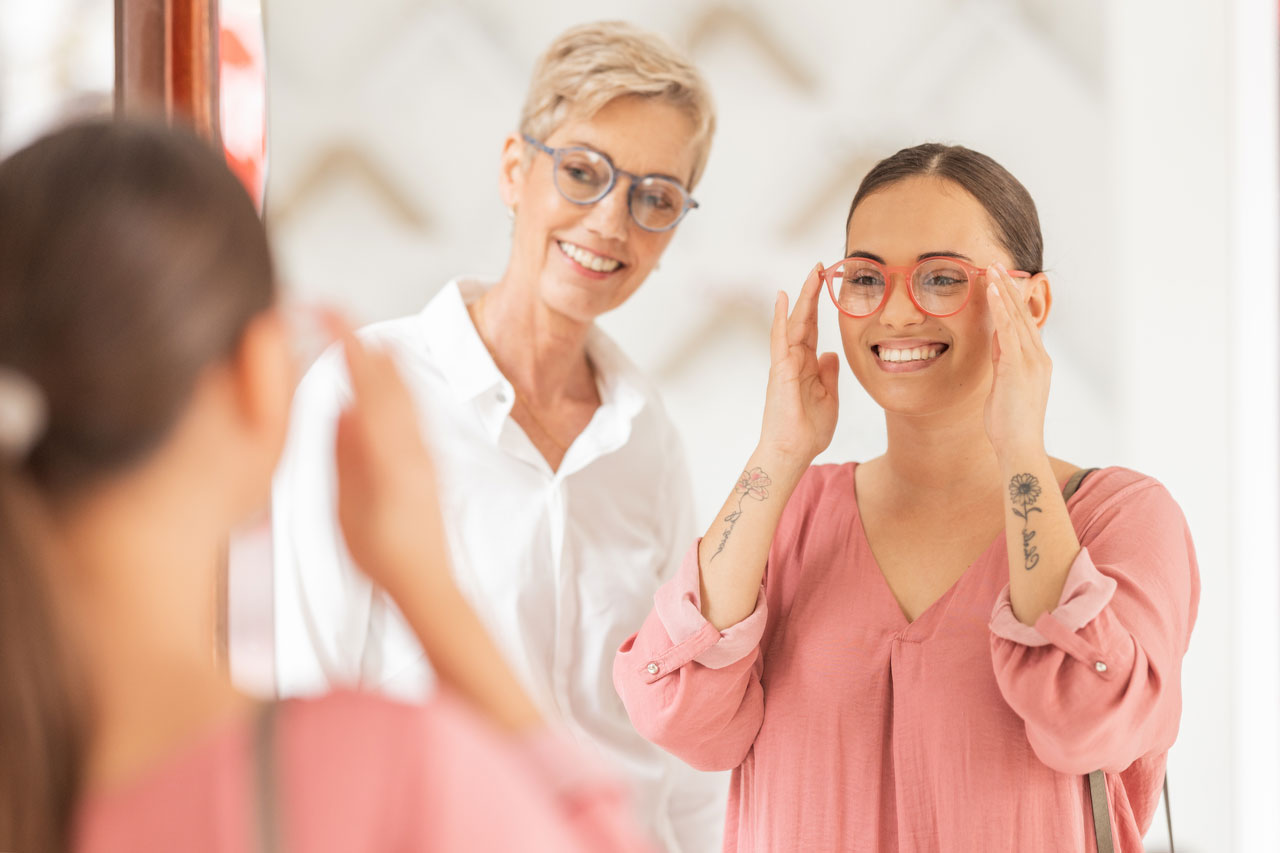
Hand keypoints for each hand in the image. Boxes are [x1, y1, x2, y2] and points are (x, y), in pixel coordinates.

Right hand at [327, 314, 450, 598]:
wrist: (427, 582)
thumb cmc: (381, 554)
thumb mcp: (346, 505)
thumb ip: (345, 453)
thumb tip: (343, 406)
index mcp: (388, 450)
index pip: (367, 379)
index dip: (347, 339)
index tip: (328, 310)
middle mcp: (414, 443)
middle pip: (392, 376)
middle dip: (364, 341)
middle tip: (336, 315)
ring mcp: (427, 451)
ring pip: (407, 391)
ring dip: (382, 360)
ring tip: (360, 339)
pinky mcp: (431, 462)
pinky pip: (415, 410)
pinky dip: (396, 385)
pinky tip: (387, 387)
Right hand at [758, 263, 839, 473]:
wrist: (793, 452)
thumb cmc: (809, 431)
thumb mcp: (828, 398)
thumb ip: (829, 374)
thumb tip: (832, 354)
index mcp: (806, 365)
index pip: (812, 329)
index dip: (818, 306)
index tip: (826, 283)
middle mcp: (793, 360)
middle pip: (803, 320)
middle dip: (811, 293)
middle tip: (819, 267)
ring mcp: (784, 364)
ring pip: (793, 323)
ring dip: (801, 298)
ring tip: (810, 274)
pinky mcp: (780, 371)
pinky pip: (780, 339)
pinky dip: (781, 318)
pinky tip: (783, 298)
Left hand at [983, 264, 1050, 459]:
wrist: (1020, 447)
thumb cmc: (1010, 424)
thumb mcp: (1004, 386)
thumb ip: (1003, 362)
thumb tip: (997, 342)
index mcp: (1037, 362)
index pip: (1024, 324)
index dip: (1013, 301)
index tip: (1002, 280)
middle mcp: (1038, 357)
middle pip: (1023, 314)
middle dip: (1009, 287)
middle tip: (997, 264)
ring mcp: (1031, 361)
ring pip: (1017, 317)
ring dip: (1004, 290)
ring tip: (992, 268)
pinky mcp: (1018, 367)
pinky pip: (1009, 331)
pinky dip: (1001, 309)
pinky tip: (992, 291)